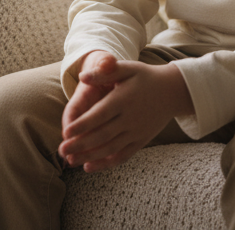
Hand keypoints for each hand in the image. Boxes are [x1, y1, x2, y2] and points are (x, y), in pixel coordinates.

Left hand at [59, 52, 193, 172]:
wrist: (172, 91)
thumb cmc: (145, 77)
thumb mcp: (127, 68)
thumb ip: (104, 72)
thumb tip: (82, 76)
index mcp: (123, 99)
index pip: (99, 115)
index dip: (82, 125)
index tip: (65, 133)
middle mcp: (130, 118)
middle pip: (102, 135)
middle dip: (81, 145)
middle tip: (62, 151)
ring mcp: (136, 131)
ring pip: (110, 148)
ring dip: (90, 156)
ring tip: (71, 161)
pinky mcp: (141, 140)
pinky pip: (123, 155)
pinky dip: (106, 163)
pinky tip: (90, 166)